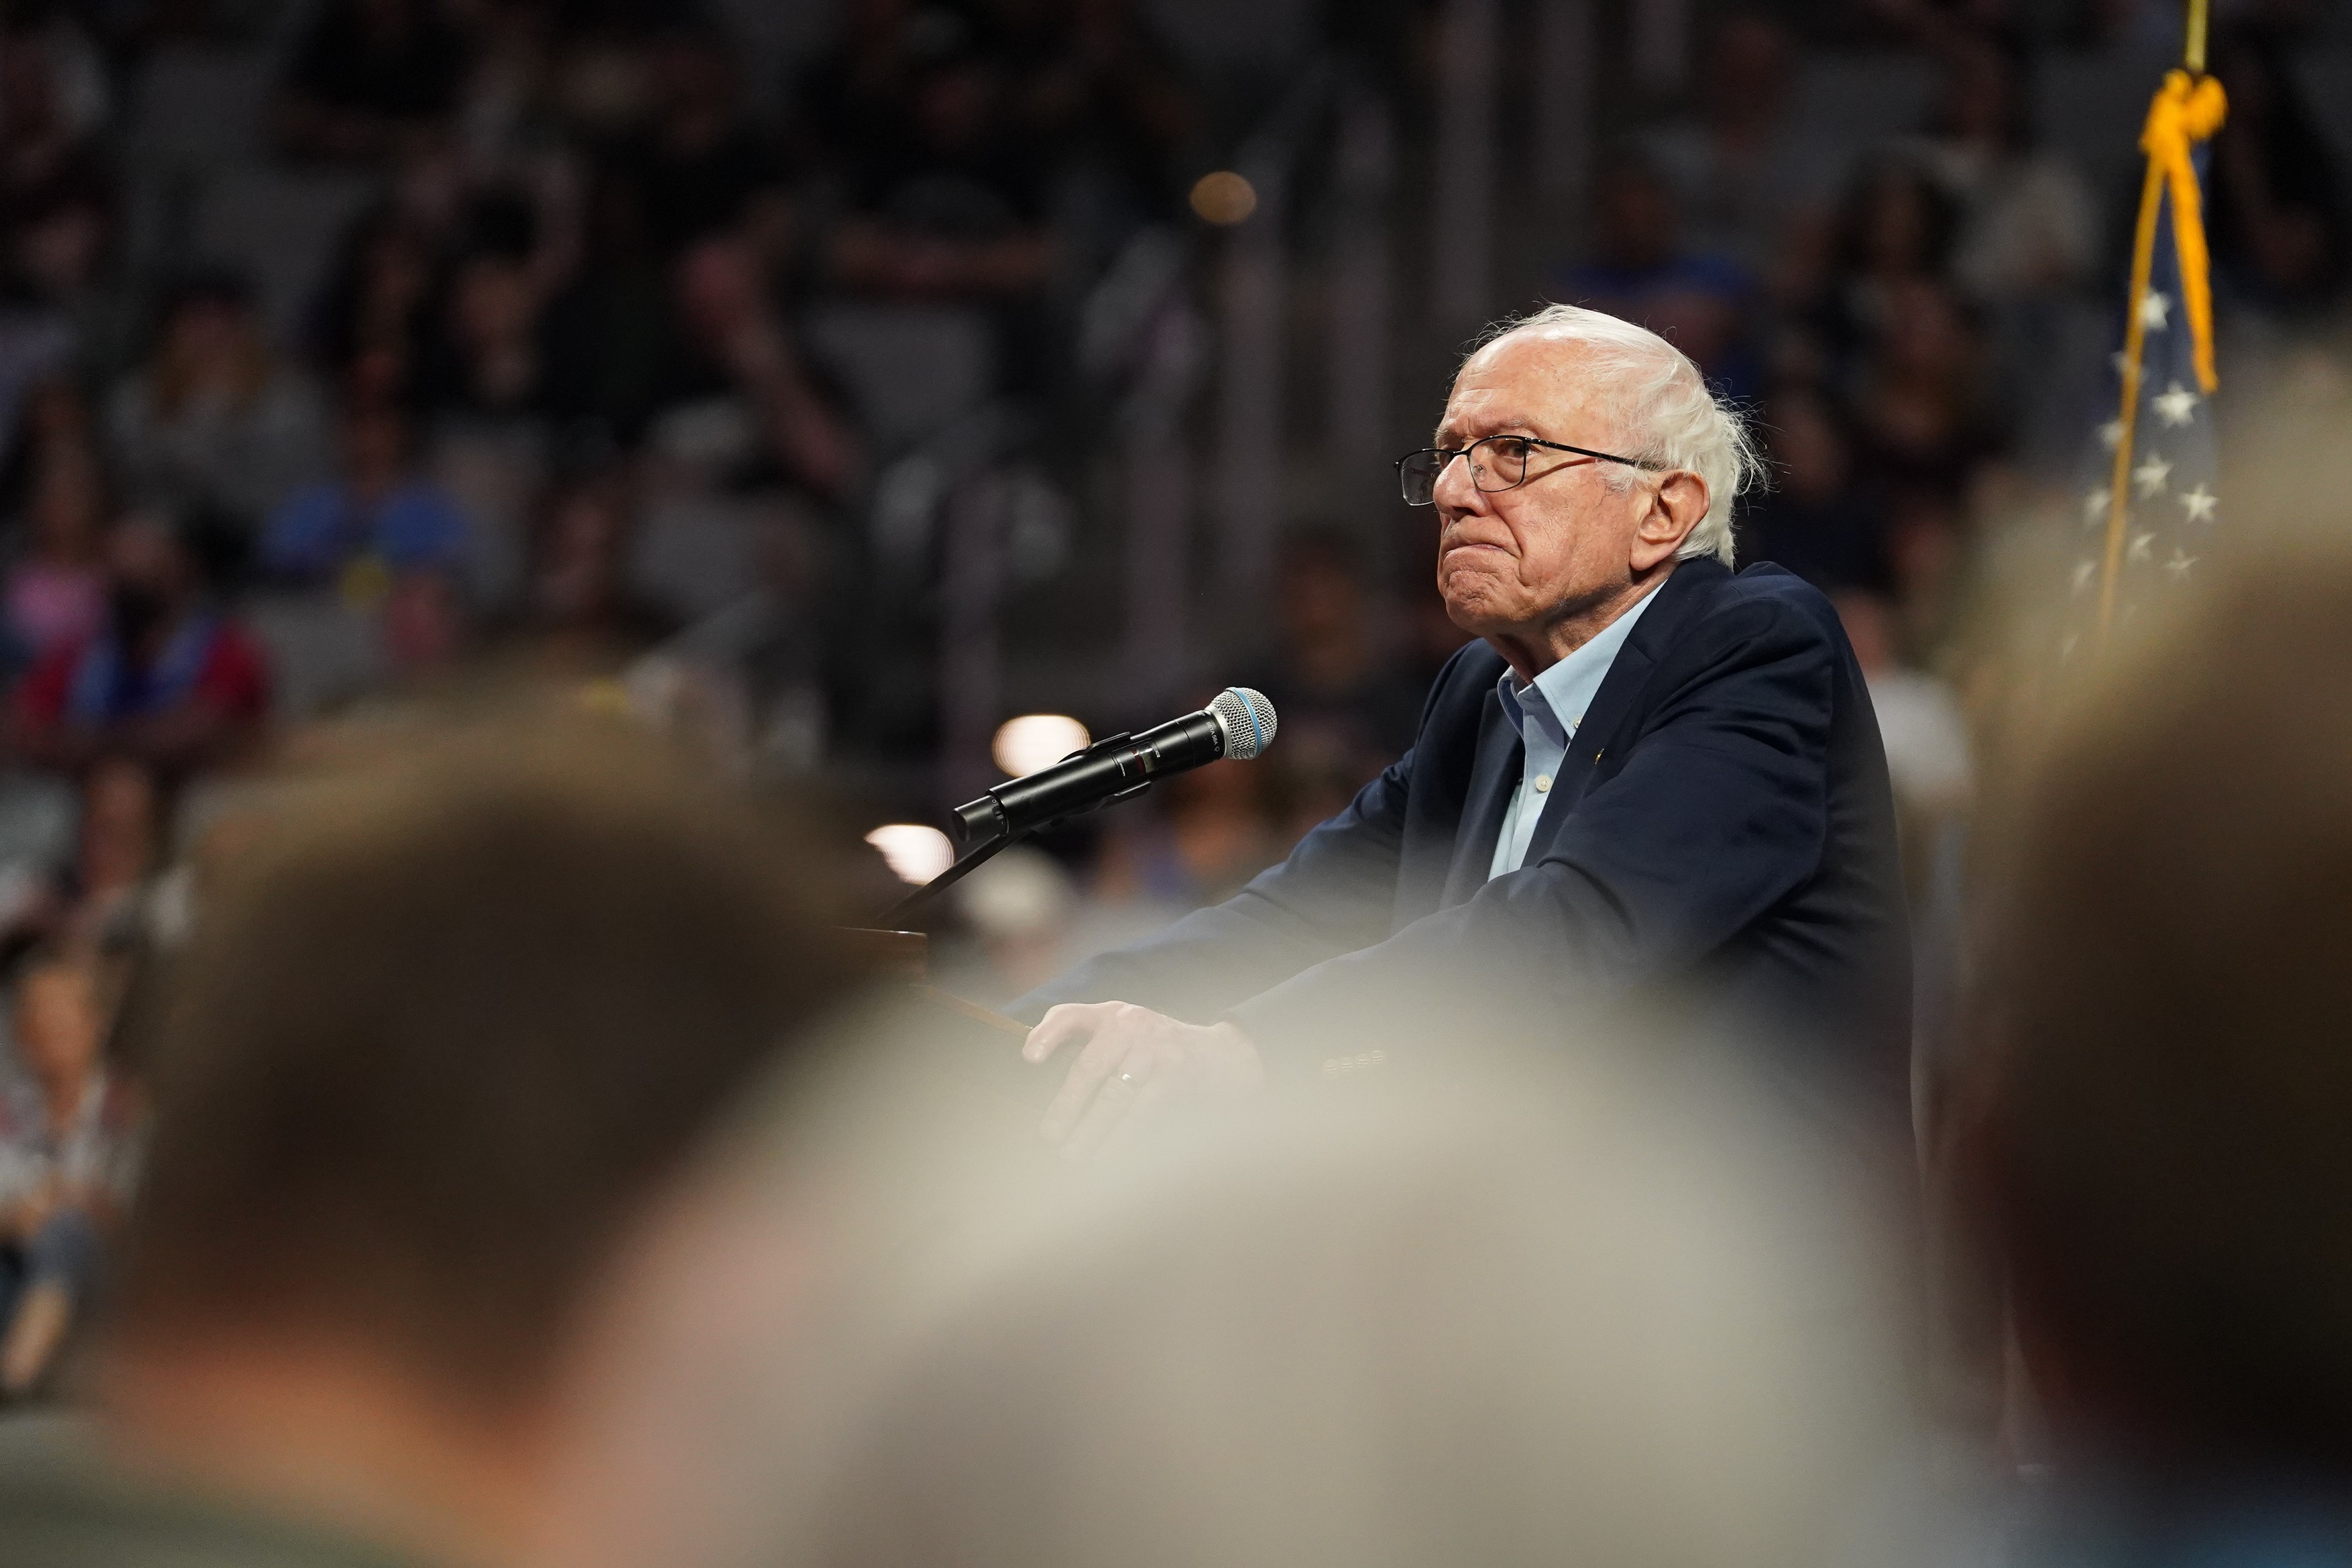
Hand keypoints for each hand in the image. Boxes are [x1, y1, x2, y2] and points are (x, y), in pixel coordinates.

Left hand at [1024, 1002, 1262, 1159]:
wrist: (1220, 1056)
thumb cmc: (1157, 1050)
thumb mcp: (1124, 1033)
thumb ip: (1089, 1046)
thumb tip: (1041, 1086)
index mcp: (1110, 1014)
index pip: (1070, 1016)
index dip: (1047, 1035)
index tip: (1029, 1059)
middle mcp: (1131, 1025)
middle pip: (1090, 1065)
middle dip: (1067, 1104)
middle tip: (1049, 1135)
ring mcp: (1155, 1049)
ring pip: (1115, 1095)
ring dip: (1091, 1130)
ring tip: (1072, 1155)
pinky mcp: (1175, 1076)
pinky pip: (1141, 1112)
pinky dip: (1120, 1138)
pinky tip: (1104, 1157)